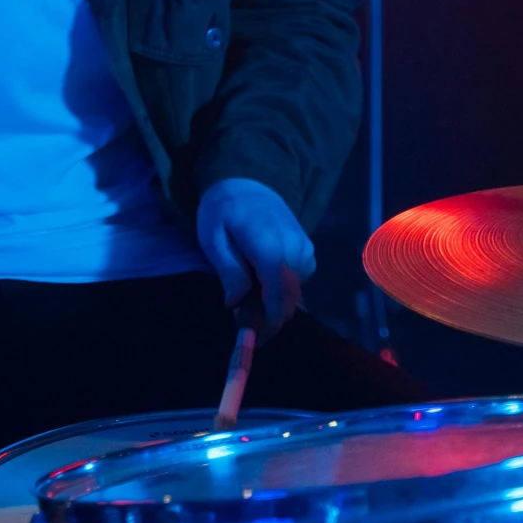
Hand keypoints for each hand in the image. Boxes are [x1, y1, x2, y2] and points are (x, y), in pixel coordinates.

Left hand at [196, 177, 316, 342]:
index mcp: (270, 245)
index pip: (278, 293)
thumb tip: (236, 304)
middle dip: (269, 318)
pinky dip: (281, 291)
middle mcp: (295, 249)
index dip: (268, 320)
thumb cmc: (223, 211)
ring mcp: (305, 250)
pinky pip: (298, 282)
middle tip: (245, 325)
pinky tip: (262, 286)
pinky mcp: (308, 252)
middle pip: (289, 299)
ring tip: (249, 301)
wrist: (247, 183)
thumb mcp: (213, 239)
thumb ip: (228, 271)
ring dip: (274, 304)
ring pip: (294, 294)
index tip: (255, 339)